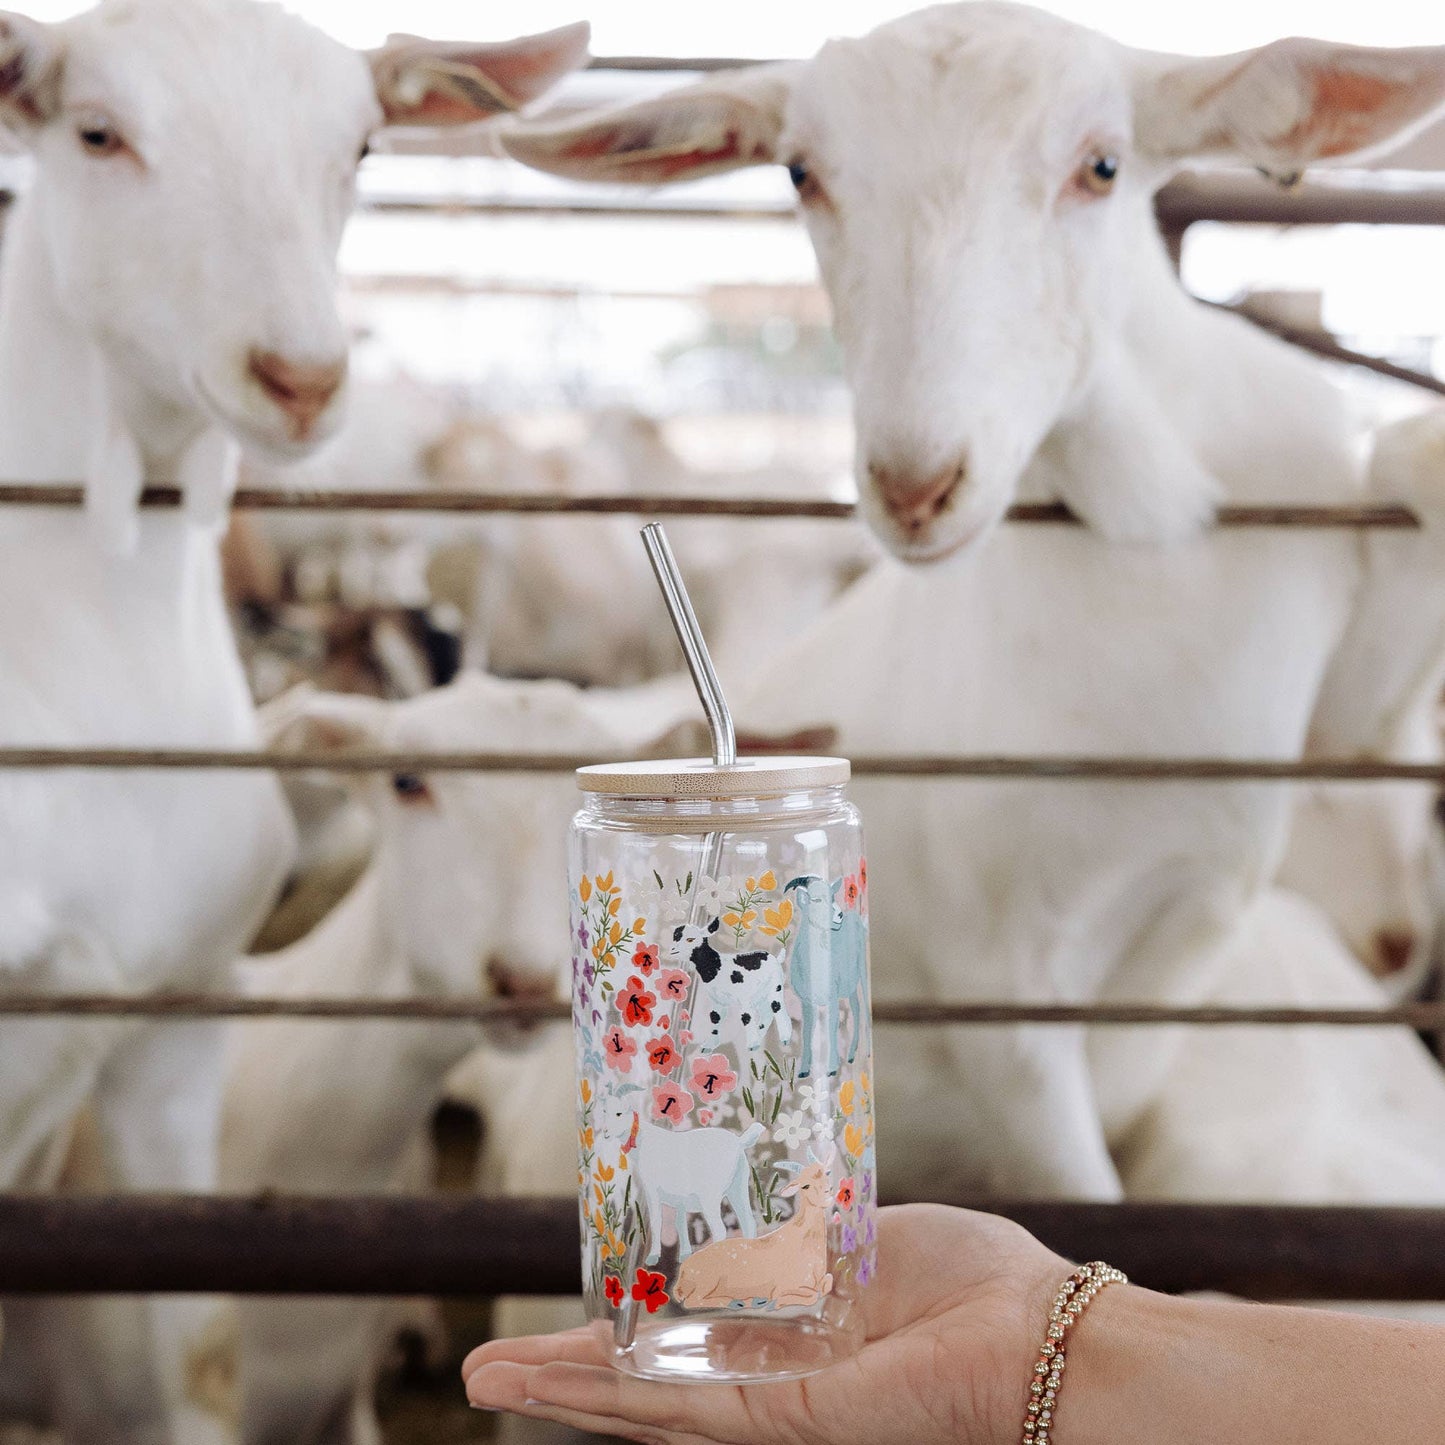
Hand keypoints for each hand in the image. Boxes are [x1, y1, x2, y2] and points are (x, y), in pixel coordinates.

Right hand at [463, 1204, 1066, 1444]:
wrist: (1049, 1338)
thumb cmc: (981, 1287)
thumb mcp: (870, 1243)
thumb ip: (804, 1244)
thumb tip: (749, 1230)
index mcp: (794, 1342)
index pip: (684, 1349)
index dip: (618, 1340)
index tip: (565, 1326)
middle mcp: (774, 1385)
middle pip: (650, 1385)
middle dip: (567, 1379)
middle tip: (483, 1370)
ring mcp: (779, 1407)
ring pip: (652, 1407)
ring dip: (570, 1393)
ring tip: (489, 1380)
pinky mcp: (799, 1420)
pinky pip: (698, 1411)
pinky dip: (627, 1400)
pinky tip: (565, 1386)